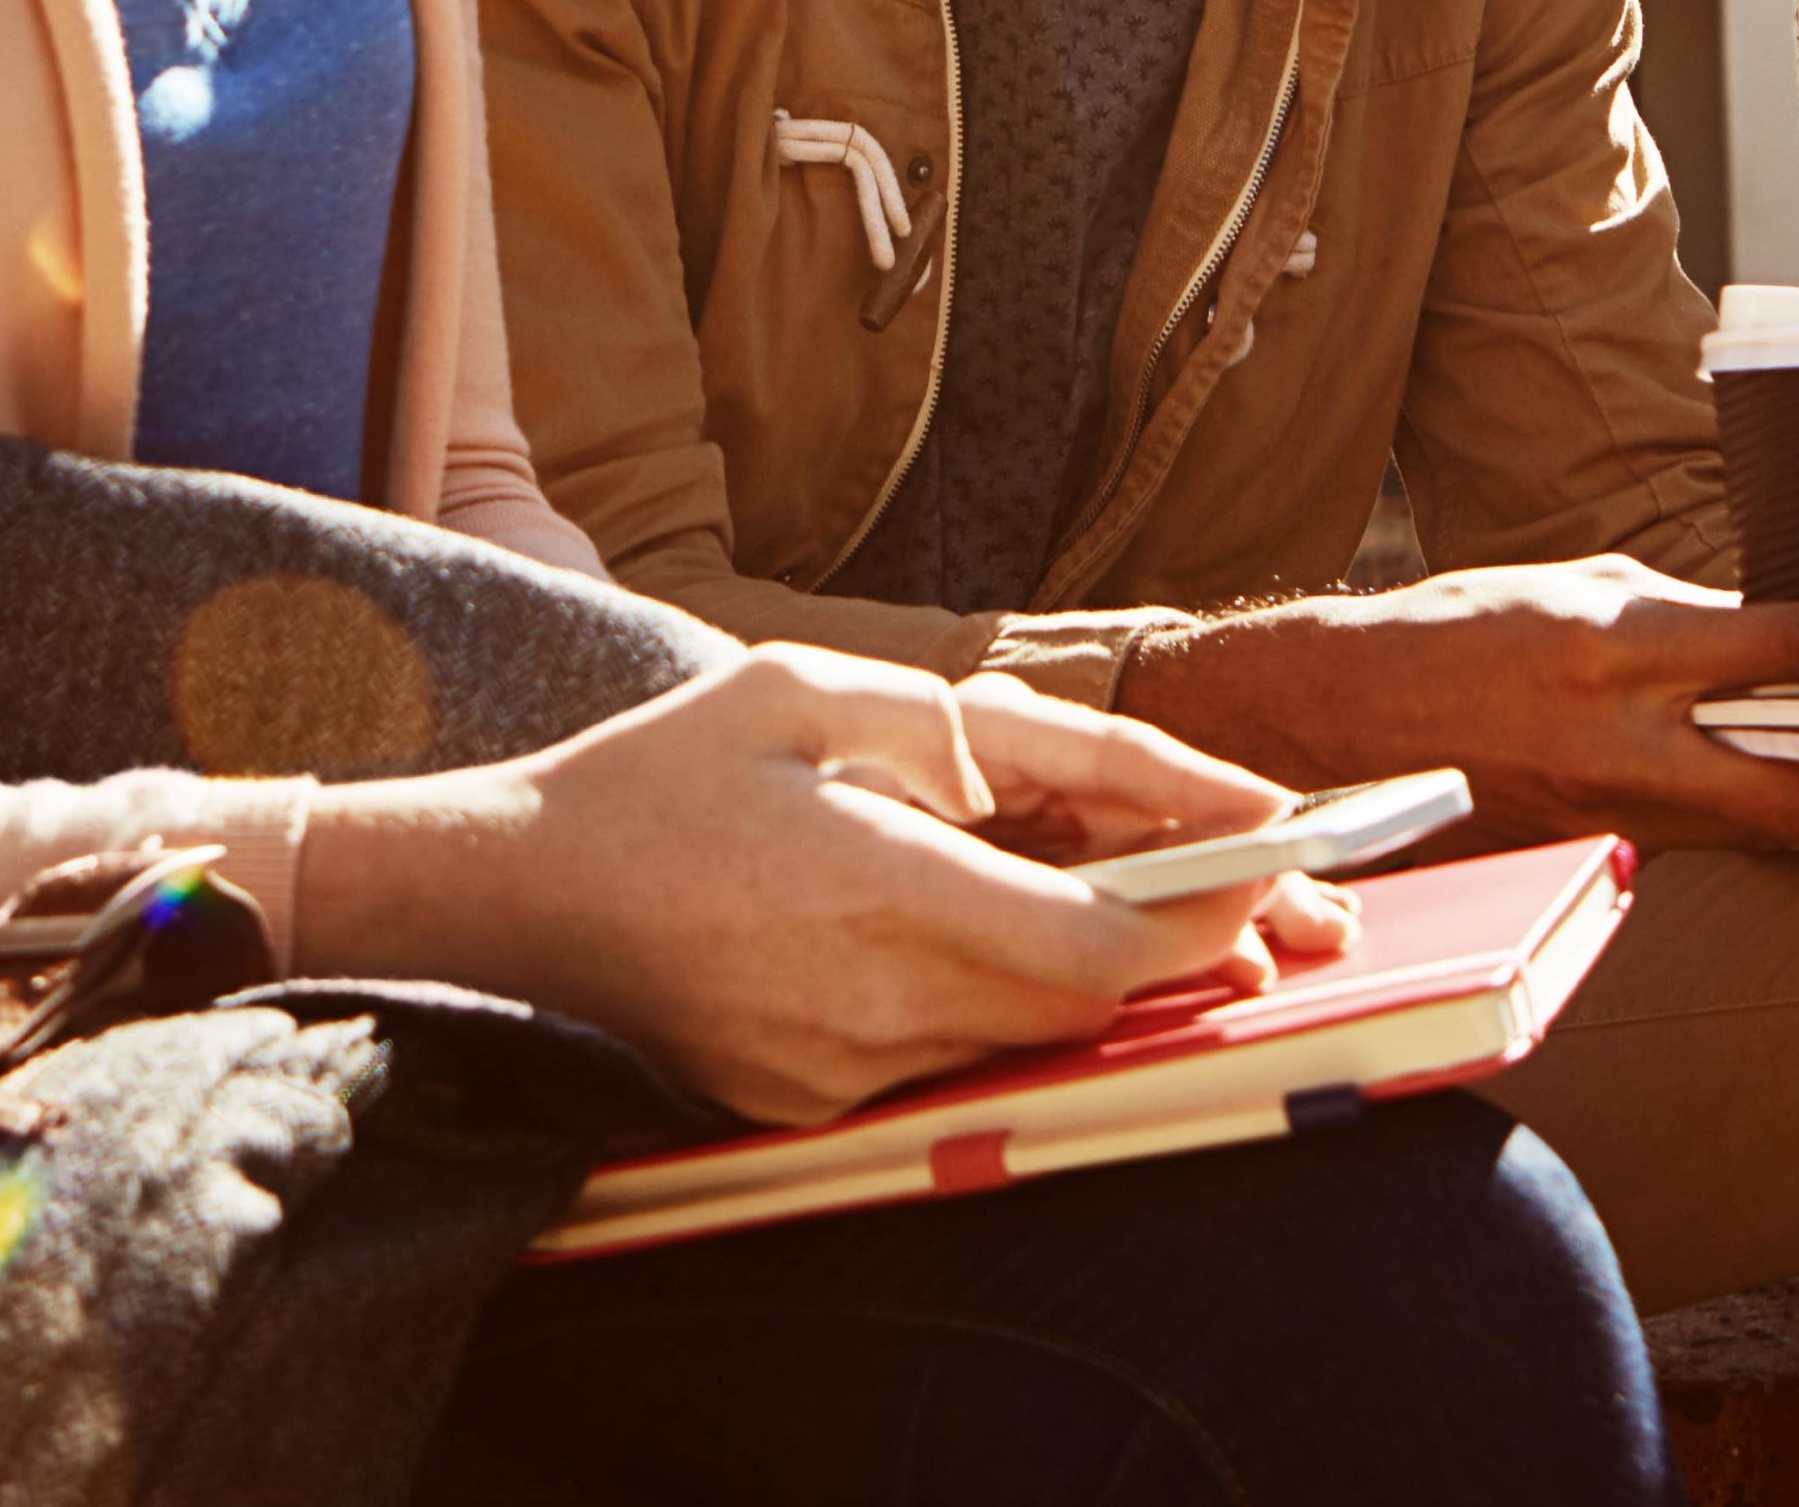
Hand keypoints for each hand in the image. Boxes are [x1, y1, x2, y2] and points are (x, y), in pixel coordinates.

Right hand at [299, 647, 1310, 1123]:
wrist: (507, 896)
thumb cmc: (662, 772)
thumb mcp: (810, 692)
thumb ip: (972, 739)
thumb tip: (1117, 787)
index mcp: (869, 887)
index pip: (1096, 947)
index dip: (1212, 918)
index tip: (1288, 867)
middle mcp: (862, 1003)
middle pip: (1089, 1006)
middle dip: (1197, 950)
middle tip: (1291, 893)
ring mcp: (832, 1072)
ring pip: (1032, 1040)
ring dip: (1108, 976)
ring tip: (1184, 903)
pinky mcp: (806, 1106)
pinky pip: (951, 1059)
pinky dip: (1009, 1001)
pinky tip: (1027, 935)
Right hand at [1118, 557, 1798, 858]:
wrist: (1340, 722)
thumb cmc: (1459, 634)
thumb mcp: (1579, 591)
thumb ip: (1683, 622)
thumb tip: (1778, 638)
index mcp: (1619, 652)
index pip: (1781, 647)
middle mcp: (1621, 744)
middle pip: (1798, 786)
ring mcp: (1610, 814)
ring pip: (1764, 827)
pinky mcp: (1597, 854)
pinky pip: (1710, 841)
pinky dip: (1778, 825)